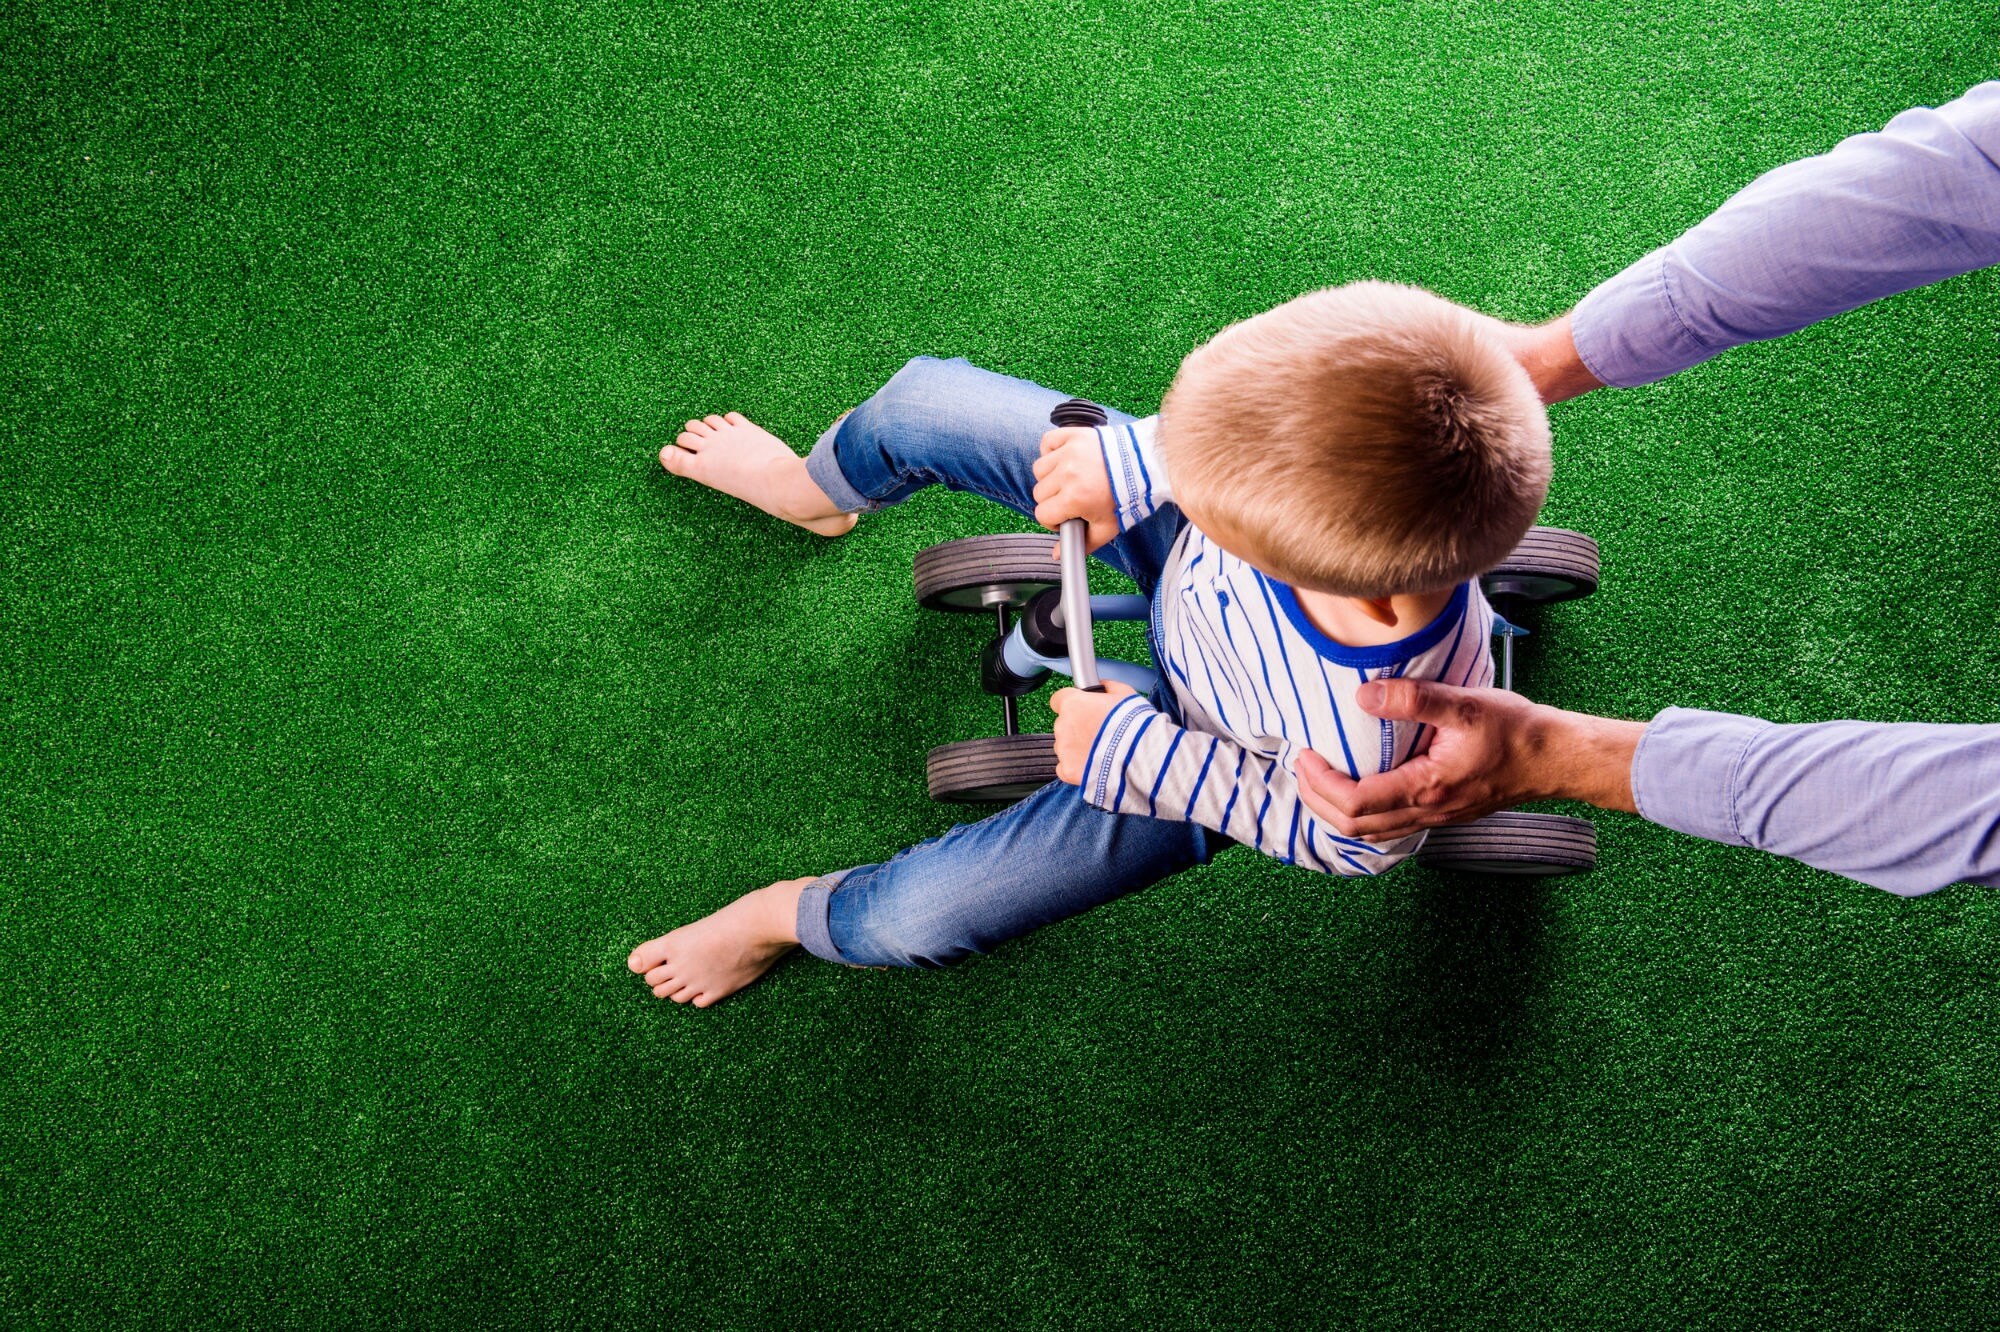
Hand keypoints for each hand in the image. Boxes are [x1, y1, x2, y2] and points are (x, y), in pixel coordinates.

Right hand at [1031, 427, 1118, 553]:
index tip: (1066, 516)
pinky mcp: (1073, 435)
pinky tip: (1064, 460)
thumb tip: (1058, 555)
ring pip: (1039, 470)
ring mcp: (1069, 452)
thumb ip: (1082, 543)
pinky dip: (1051, 451)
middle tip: (1071, 499)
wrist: (1146, 466)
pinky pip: (1047, 443)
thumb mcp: (1107, 527)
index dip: (1053, 520)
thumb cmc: (1127, 497)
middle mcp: (1068, 474)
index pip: (1042, 514)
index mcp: (1074, 498)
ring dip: (1050, 477)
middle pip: (1039, 493)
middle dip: (1053, 500)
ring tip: (1069, 479)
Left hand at [1049, 680, 1138, 784]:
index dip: (1071, 703)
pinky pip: (1065, 767)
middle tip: (1099, 731)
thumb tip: (1102, 686)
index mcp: (1073, 703)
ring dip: (1077, 747)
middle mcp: (1063, 725)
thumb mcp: (1125, 694)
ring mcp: (1064, 749)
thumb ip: (1108, 687)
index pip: (1058, 699)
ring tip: (1101, 750)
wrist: (1140, 756)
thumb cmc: (1134, 724)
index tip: (1082, 707)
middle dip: (1078, 727)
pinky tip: (1093, 764)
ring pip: (1064, 746)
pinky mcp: (1068, 770)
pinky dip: (1075, 767)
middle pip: (1063, 724)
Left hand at [1293, 678, 1642, 840]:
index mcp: (1427, 788)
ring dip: (1337, 811)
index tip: (1306, 754)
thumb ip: (1412, 699)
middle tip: (1301, 766)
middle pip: (1355, 826)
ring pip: (1371, 832)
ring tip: (1319, 779)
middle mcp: (1428, 812)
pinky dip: (1362, 815)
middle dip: (1318, 799)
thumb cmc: (1516, 730)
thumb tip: (1363, 695)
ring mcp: (1437, 818)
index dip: (1321, 783)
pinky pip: (1391, 827)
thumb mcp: (1464, 704)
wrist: (1556, 757)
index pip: (1355, 802)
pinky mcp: (1444, 814)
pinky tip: (1357, 792)